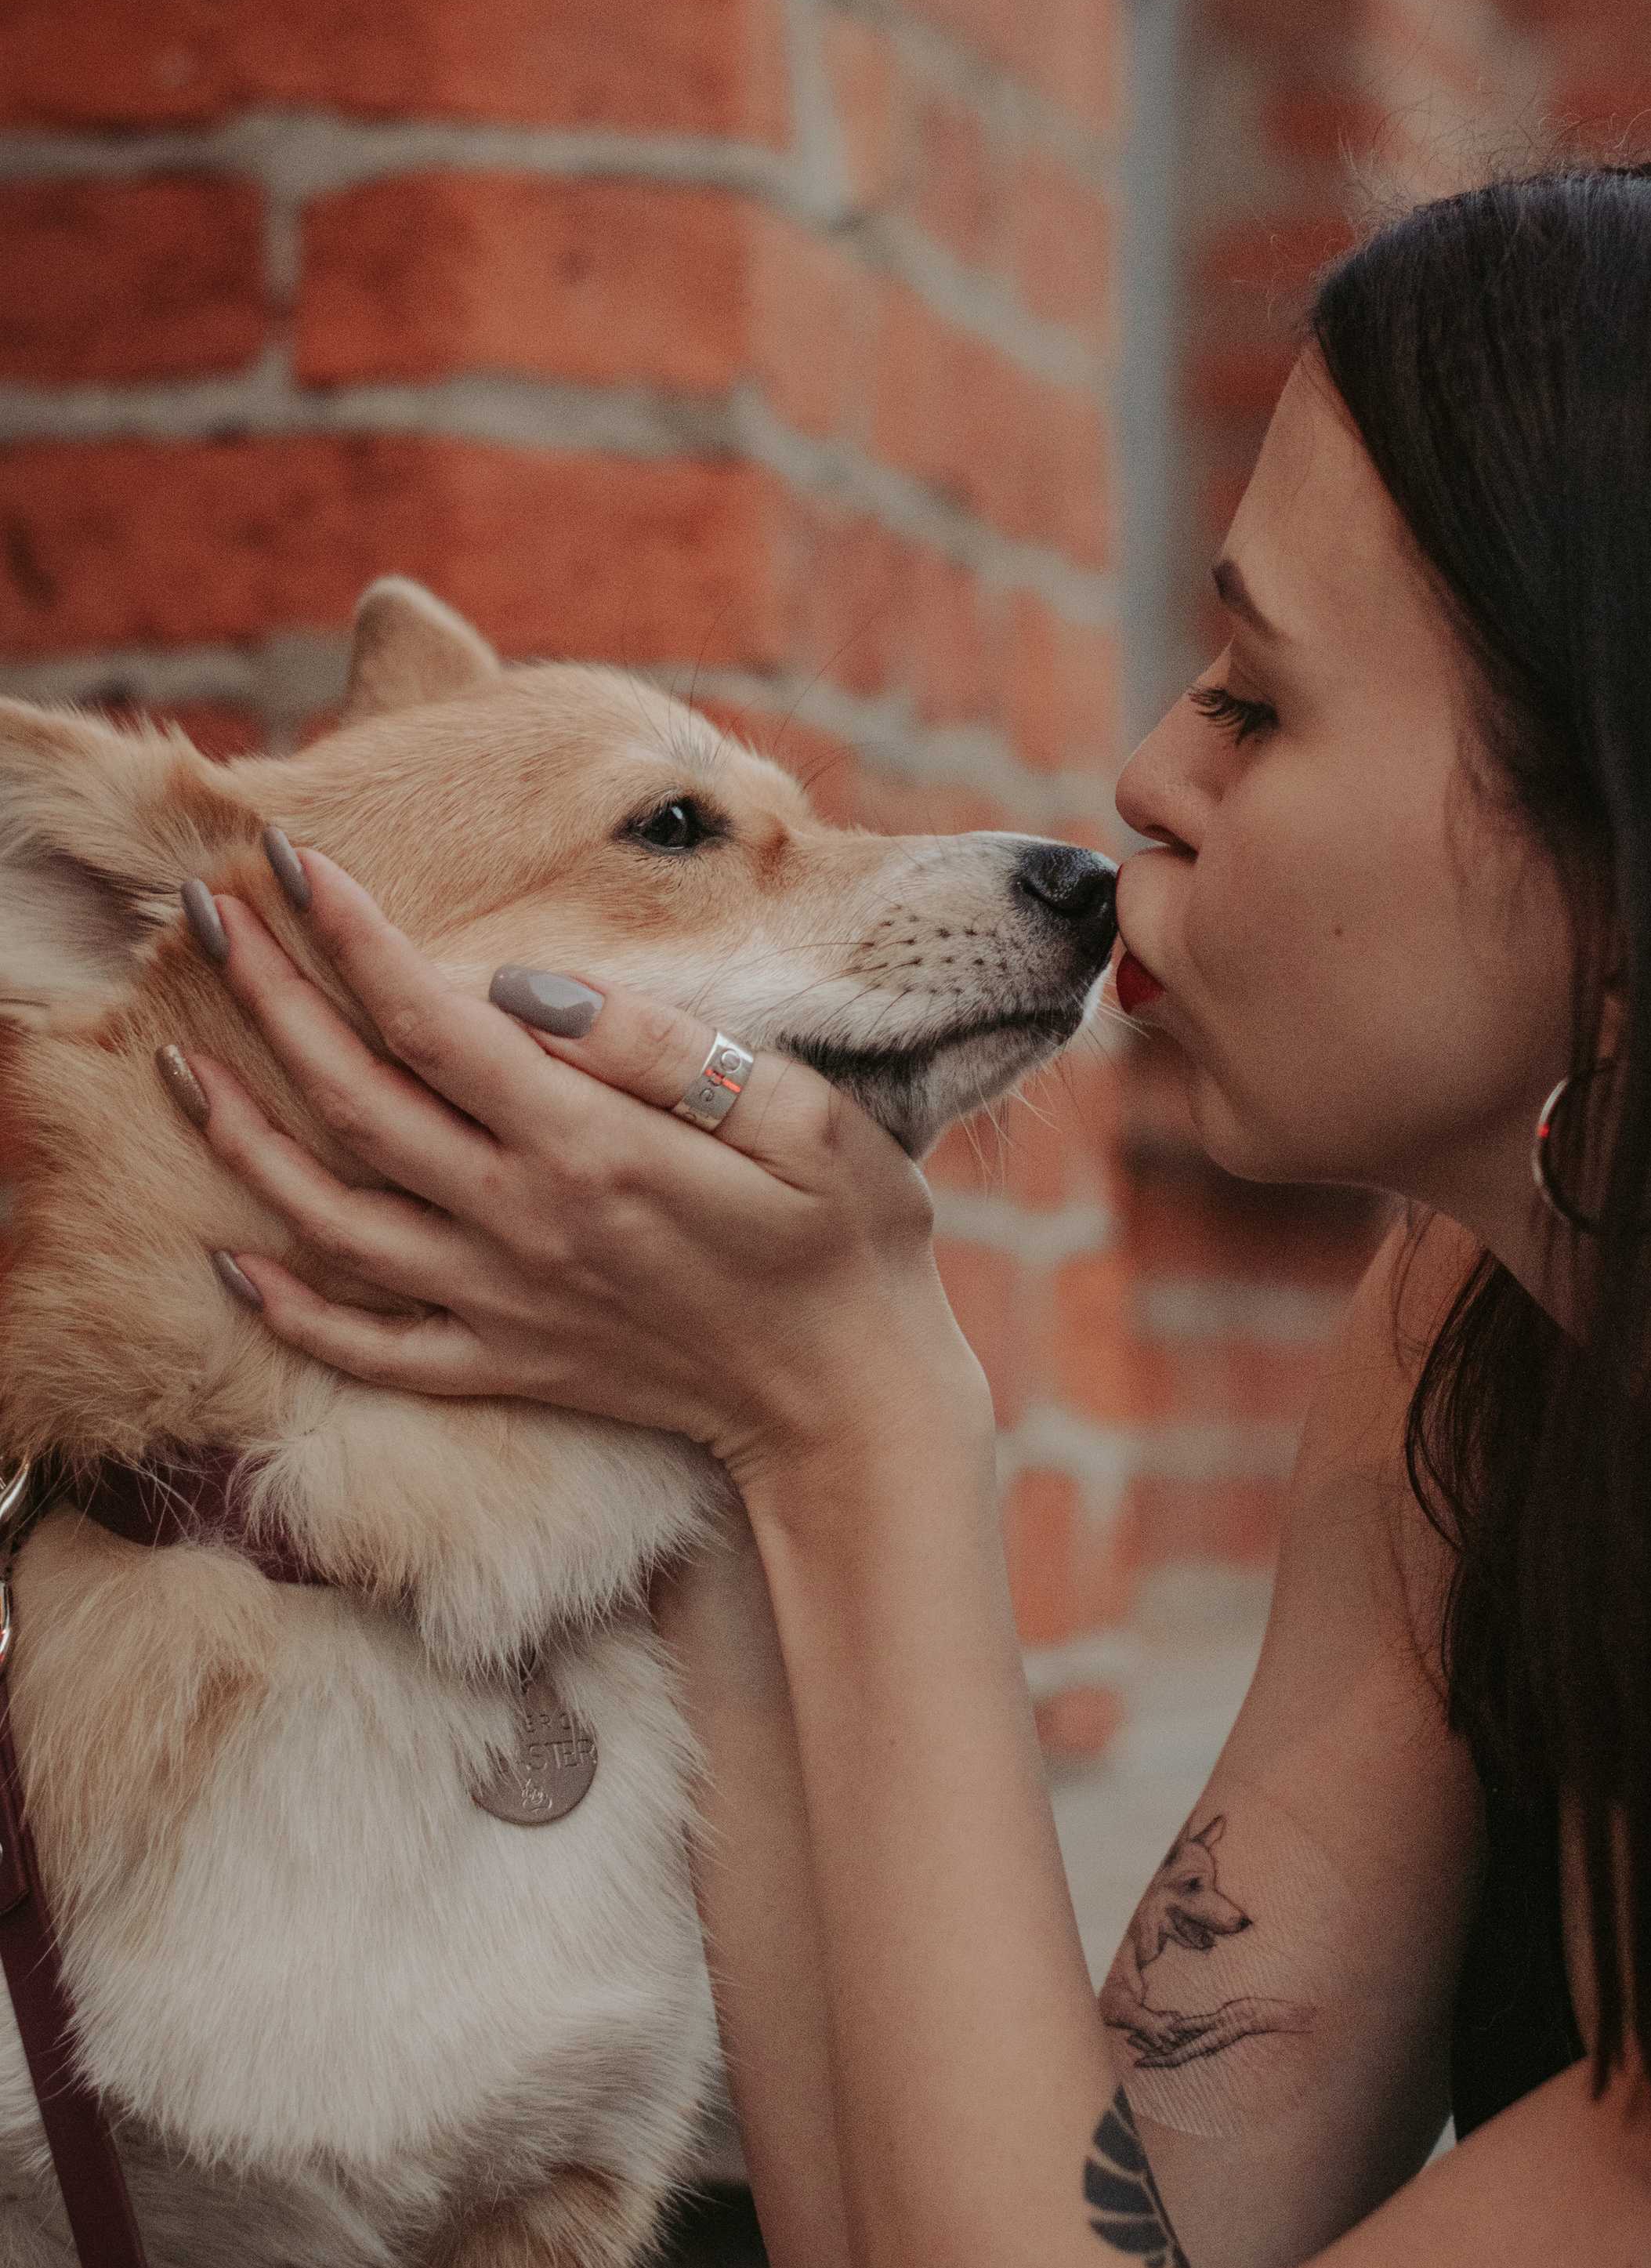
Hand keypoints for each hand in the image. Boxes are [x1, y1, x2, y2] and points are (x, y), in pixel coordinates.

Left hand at [174, 848, 988, 1487]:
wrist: (854, 1405)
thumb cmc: (848, 1240)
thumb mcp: (799, 1114)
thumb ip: (656, 1045)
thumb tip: (523, 985)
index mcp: (590, 1149)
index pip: (432, 1021)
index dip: (352, 937)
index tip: (296, 862)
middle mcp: (522, 1225)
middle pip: (355, 1101)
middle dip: (270, 999)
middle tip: (206, 915)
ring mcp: (503, 1304)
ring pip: (331, 1220)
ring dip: (243, 1137)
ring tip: (179, 1062)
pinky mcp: (508, 1365)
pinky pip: (368, 1348)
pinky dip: (289, 1311)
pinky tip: (233, 1264)